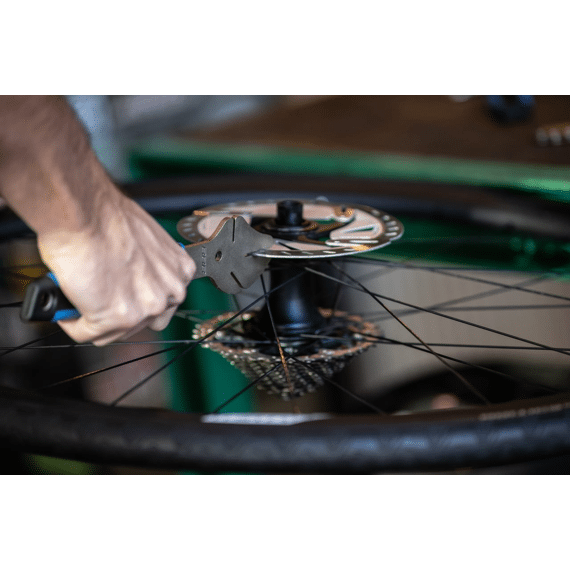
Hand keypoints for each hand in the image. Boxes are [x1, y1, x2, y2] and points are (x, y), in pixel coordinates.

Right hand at [37, 192, 194, 345]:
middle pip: (143, 323)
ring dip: (95, 322)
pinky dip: (73, 324)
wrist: (85, 213)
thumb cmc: (107, 218)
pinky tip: (68, 309)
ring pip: (115, 333)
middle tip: (100, 303)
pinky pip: (88, 334)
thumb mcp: (147, 243)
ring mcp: (146, 308)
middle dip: (119, 316)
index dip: (138, 303)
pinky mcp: (118, 318)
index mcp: (181, 272)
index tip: (124, 300)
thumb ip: (149, 268)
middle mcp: (170, 292)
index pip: (164, 304)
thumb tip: (132, 281)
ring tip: (81, 302)